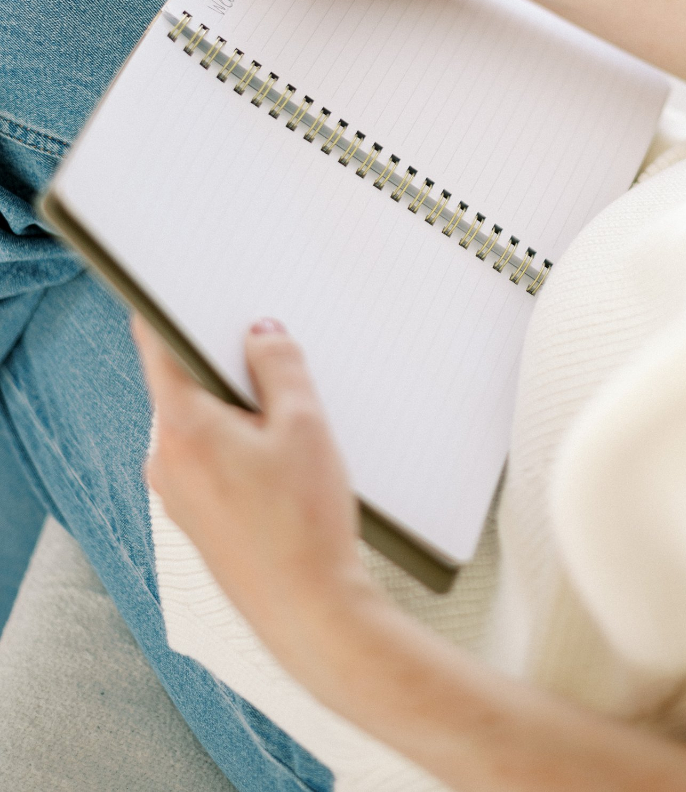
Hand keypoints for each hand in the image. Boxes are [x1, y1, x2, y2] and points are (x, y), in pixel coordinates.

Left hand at [133, 316, 377, 679]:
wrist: (311, 613)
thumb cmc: (306, 524)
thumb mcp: (305, 425)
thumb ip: (279, 365)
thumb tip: (260, 332)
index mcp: (181, 429)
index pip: (157, 347)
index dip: (174, 309)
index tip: (194, 288)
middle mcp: (166, 460)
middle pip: (186, 383)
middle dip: (228, 364)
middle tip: (276, 354)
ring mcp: (178, 493)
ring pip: (202, 422)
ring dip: (241, 407)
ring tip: (294, 419)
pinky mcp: (198, 516)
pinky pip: (211, 457)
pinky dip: (242, 443)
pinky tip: (286, 458)